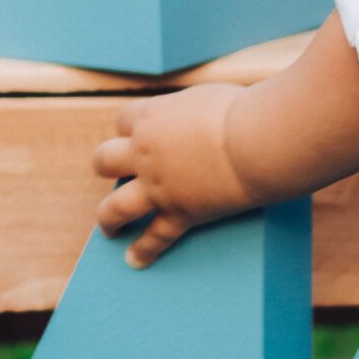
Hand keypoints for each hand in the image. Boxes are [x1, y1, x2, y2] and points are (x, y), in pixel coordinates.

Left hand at [93, 84, 255, 267]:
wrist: (254, 143)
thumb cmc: (240, 112)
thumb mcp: (207, 98)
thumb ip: (193, 110)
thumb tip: (200, 114)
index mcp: (151, 118)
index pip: (123, 121)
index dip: (127, 129)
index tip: (133, 134)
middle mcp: (145, 153)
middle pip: (104, 160)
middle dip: (106, 166)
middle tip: (112, 173)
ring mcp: (158, 187)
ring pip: (115, 207)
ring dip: (108, 218)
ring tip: (110, 228)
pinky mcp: (179, 213)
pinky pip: (155, 237)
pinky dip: (144, 251)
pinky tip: (135, 261)